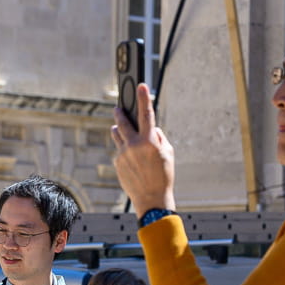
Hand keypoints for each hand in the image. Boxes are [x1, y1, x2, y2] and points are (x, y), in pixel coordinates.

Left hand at [111, 83, 176, 212]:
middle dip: (120, 112)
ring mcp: (123, 155)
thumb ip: (159, 137)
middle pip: (122, 122)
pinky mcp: (117, 163)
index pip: (146, 114)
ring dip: (118, 129)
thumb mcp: (168, 153)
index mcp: (149, 141)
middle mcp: (133, 146)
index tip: (140, 85)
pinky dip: (124, 149)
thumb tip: (151, 129)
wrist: (151, 198)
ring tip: (119, 126)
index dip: (143, 98)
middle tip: (117, 106)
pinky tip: (131, 156)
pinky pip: (120, 150)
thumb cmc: (163, 175)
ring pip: (116, 135)